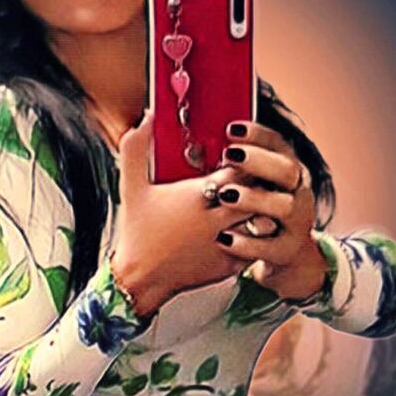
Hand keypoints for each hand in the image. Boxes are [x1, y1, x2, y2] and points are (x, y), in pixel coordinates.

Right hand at [111, 111, 253, 316]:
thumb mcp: (131, 187)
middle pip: (258, 192)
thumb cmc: (137, 232)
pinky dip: (258, 235)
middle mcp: (216, 218)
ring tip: (260, 200)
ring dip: (264, 208)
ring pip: (263, 219)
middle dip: (260, 183)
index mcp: (196, 195)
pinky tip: (250, 226)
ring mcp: (226, 242)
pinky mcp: (229, 264)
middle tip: (258, 176)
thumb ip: (135, 148)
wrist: (140, 278)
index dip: (245, 160)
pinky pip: (258, 245)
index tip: (239, 157)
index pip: (240, 169)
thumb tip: (146, 117)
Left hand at [214, 121, 327, 300]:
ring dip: (255, 198)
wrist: (284, 251)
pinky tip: (223, 238)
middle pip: (286, 170)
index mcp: (285, 168)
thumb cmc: (255, 209)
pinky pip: (270, 246)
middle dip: (258, 161)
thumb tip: (189, 140)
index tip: (231, 129)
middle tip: (230, 155)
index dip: (258, 134)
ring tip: (225, 195)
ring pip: (283, 206)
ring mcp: (295, 221)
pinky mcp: (286, 250)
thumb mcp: (249, 183)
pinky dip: (248, 243)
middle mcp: (296, 191)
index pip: (278, 144)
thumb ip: (229, 165)